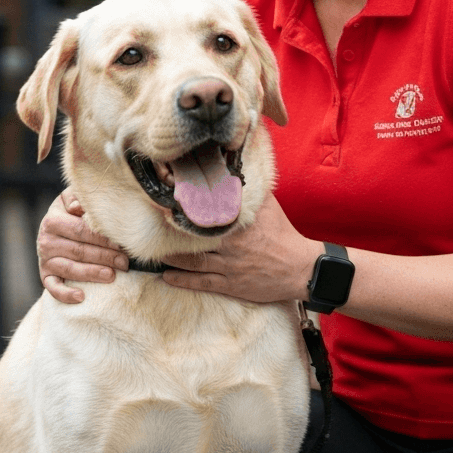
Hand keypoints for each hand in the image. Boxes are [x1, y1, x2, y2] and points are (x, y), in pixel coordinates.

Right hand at [37, 189, 128, 303]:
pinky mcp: (45, 275)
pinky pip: (53, 288)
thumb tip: (78, 207)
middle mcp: (46, 241)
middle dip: (104, 257)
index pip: (81, 231)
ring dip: (92, 274)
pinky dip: (65, 294)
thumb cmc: (70, 212)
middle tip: (124, 262)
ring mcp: (45, 260)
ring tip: (112, 276)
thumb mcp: (71, 199)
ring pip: (69, 269)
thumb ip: (76, 198)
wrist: (53, 227)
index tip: (121, 244)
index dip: (102, 238)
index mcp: (53, 220)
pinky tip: (81, 297)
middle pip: (79, 251)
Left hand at [160, 193, 321, 303]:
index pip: (205, 214)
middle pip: (193, 238)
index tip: (166, 202)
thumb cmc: (283, 234)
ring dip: (171, 257)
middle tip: (152, 226)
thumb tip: (237, 167)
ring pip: (192, 262)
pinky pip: (201, 282)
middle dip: (171, 233)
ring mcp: (228, 267)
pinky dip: (182, 280)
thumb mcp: (269, 206)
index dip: (184, 210)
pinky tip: (166, 276)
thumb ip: (250, 190)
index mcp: (237, 225)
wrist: (300, 268)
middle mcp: (229, 245)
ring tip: (152, 252)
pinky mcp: (230, 285)